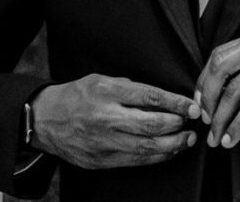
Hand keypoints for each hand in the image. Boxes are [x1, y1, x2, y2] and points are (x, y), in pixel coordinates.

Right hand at [30, 75, 198, 169]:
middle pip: (151, 125)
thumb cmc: (77, 96)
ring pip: (146, 147)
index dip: (175, 102)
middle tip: (192, 122)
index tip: (192, 106)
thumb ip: (130, 87)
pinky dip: (156, 157)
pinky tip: (168, 151)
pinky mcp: (101, 160)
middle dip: (177, 125)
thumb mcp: (101, 80)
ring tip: (187, 139)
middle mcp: (106, 118)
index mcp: (107, 92)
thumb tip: (164, 98)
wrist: (46, 120)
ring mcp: (103, 142)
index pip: (150, 97)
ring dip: (173, 145)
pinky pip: (136, 161)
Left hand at [193, 29, 239, 148]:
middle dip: (208, 98)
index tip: (199, 104)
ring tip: (216, 137)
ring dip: (221, 119)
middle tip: (205, 121)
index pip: (219, 55)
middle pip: (221, 67)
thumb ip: (239, 76)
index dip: (204, 81)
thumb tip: (203, 96)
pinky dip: (237, 126)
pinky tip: (231, 139)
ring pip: (234, 91)